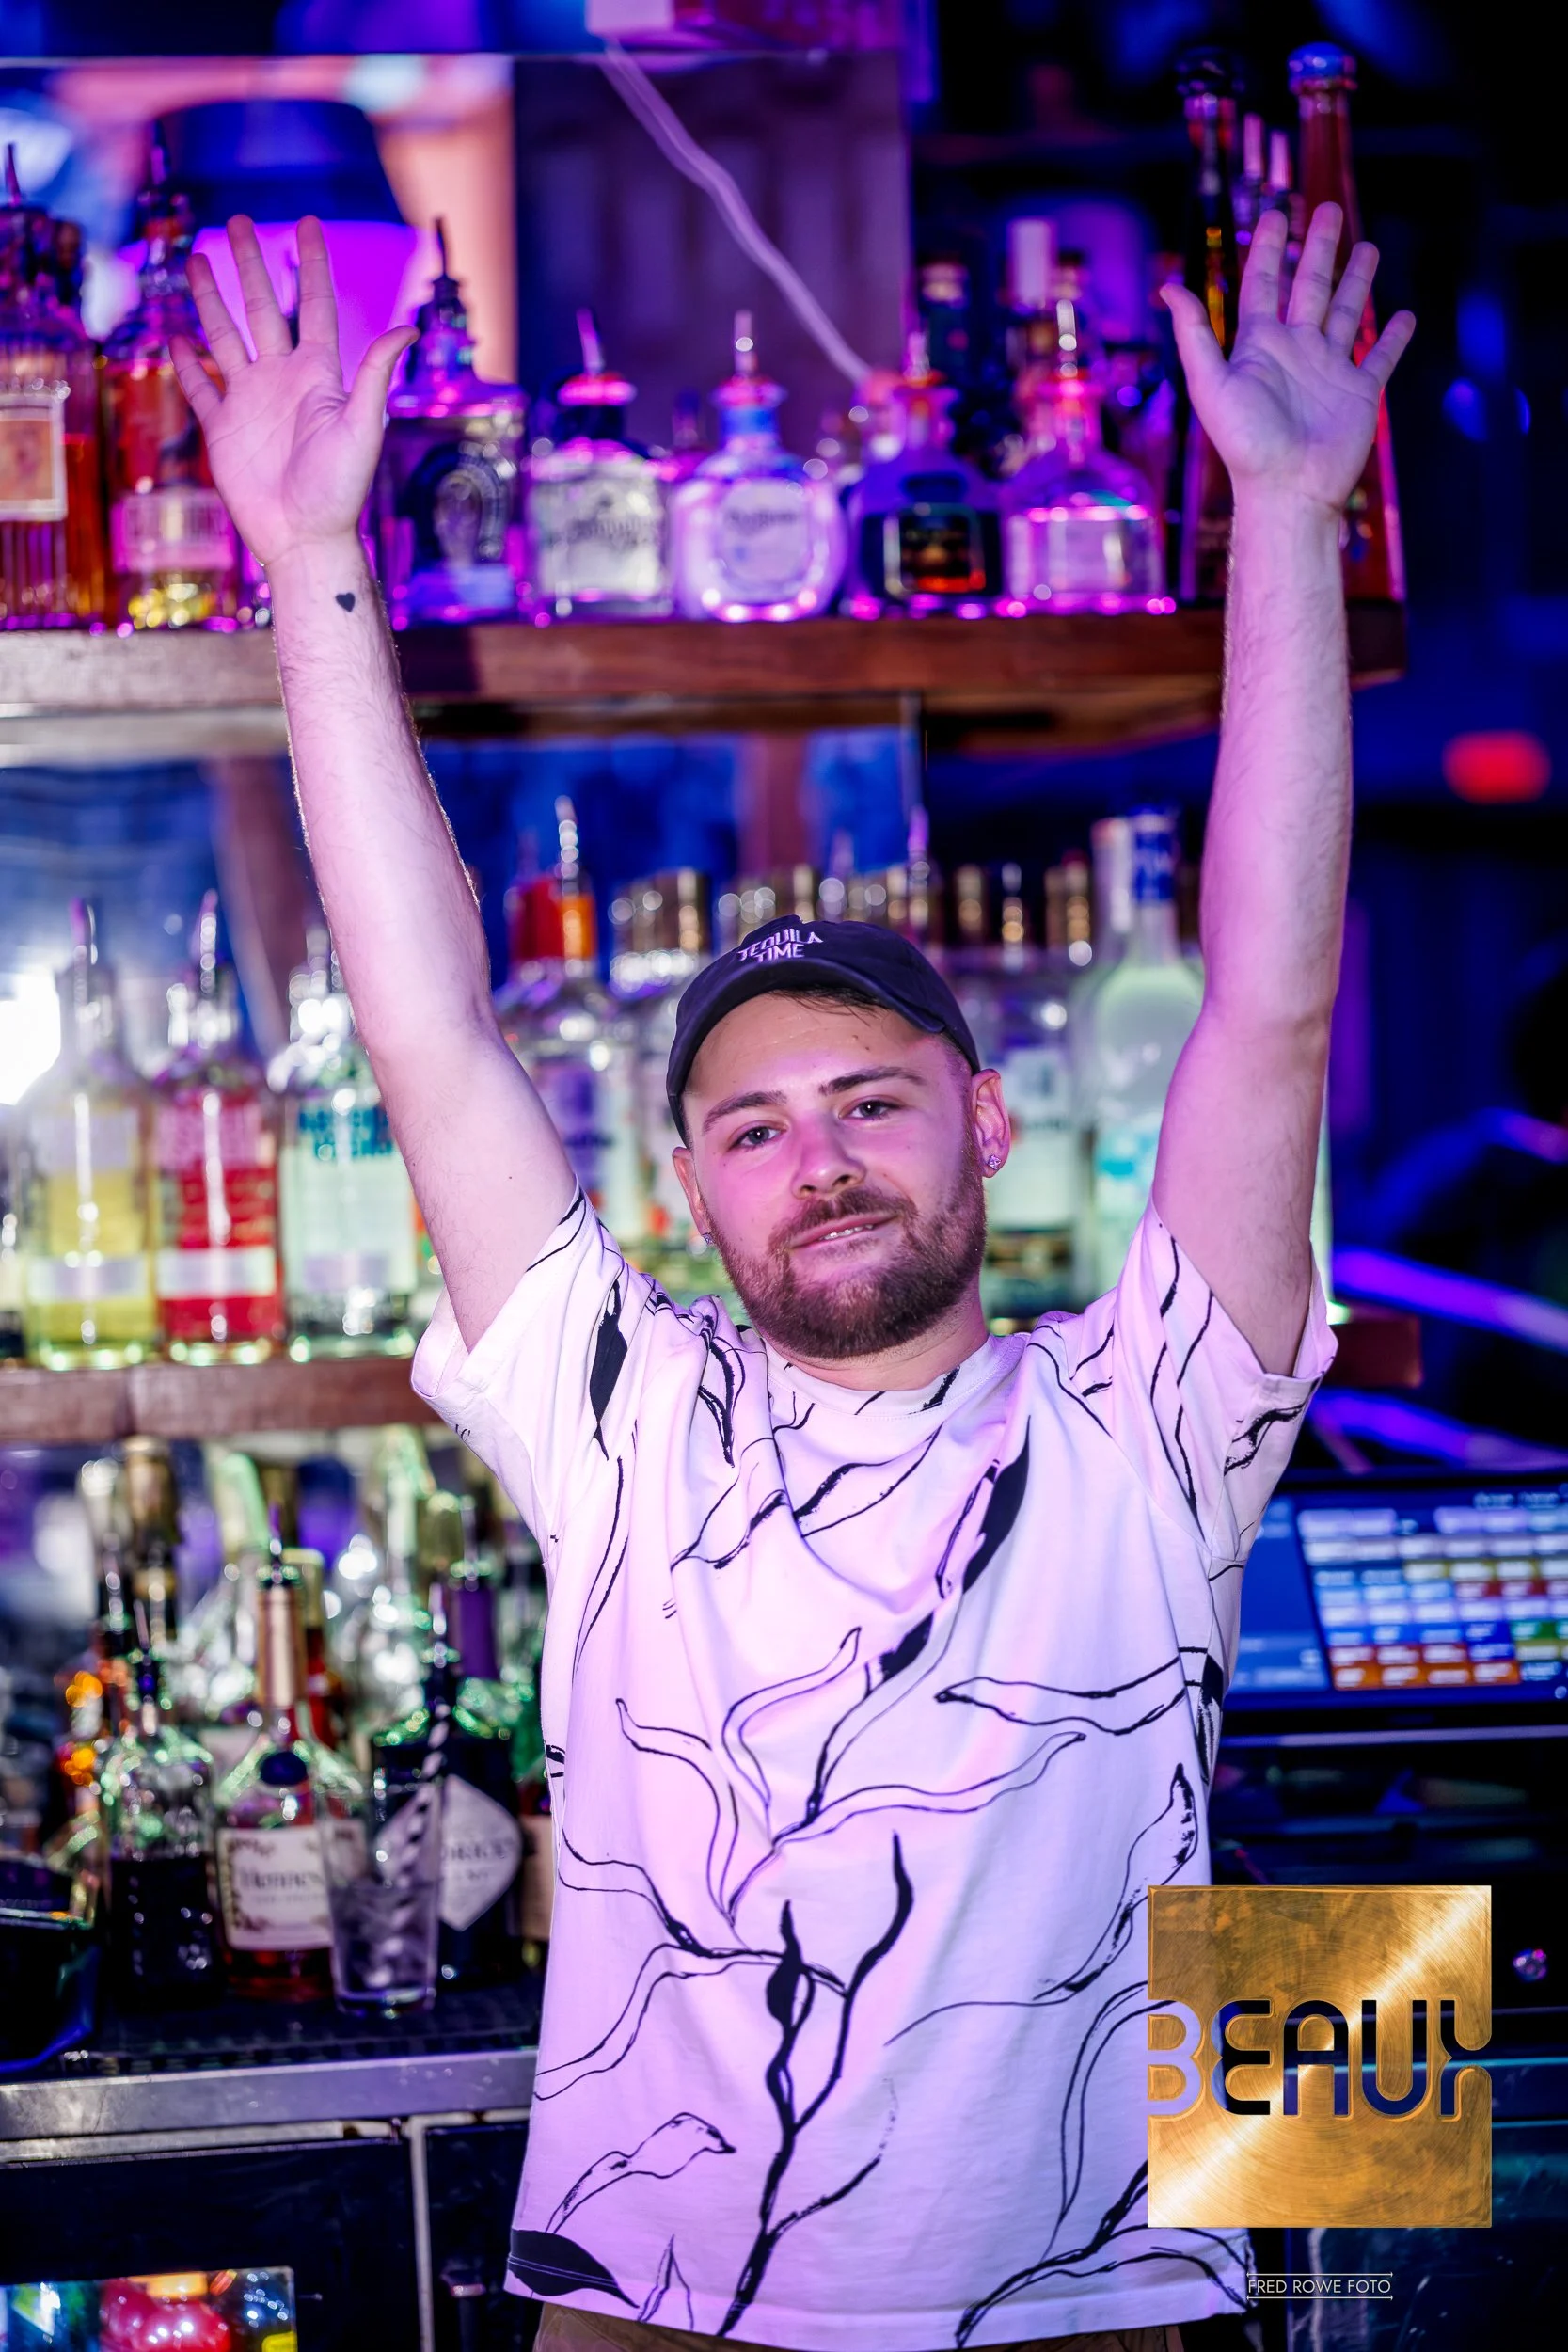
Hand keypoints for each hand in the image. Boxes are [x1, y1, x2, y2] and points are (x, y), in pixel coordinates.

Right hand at [170, 216, 413, 568]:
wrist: (304, 539)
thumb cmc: (340, 490)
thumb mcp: (363, 427)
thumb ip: (375, 375)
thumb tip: (407, 328)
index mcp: (318, 374)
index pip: (312, 305)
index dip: (309, 265)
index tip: (304, 225)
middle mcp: (282, 379)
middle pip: (261, 308)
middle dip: (248, 265)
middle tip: (236, 222)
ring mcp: (249, 401)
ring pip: (225, 336)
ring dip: (210, 299)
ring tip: (196, 259)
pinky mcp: (223, 428)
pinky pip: (199, 387)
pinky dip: (186, 363)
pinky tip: (176, 337)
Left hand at [1162, 204, 1414, 512]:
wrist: (1287, 489)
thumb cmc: (1246, 443)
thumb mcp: (1211, 383)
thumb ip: (1194, 334)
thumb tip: (1168, 287)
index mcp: (1259, 345)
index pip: (1263, 284)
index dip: (1270, 248)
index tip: (1277, 213)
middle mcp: (1295, 350)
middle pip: (1309, 286)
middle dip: (1318, 248)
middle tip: (1327, 210)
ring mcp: (1329, 369)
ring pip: (1346, 311)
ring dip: (1356, 280)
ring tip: (1367, 245)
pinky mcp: (1359, 392)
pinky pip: (1380, 357)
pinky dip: (1394, 337)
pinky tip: (1404, 316)